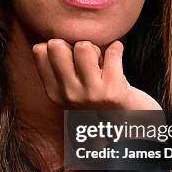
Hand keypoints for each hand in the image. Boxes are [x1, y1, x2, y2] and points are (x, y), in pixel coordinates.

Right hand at [32, 39, 161, 110]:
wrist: (131, 131)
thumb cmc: (102, 104)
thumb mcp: (73, 91)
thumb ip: (61, 69)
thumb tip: (49, 40)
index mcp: (55, 93)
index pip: (40, 51)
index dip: (60, 46)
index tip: (73, 58)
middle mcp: (68, 95)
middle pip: (57, 45)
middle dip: (75, 44)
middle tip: (89, 59)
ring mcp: (90, 95)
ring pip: (83, 47)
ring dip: (97, 48)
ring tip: (103, 62)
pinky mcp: (114, 92)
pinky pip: (112, 52)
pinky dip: (117, 49)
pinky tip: (117, 57)